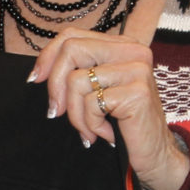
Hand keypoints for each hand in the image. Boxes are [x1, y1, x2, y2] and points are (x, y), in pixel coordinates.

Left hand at [29, 30, 189, 189]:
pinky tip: (103, 134)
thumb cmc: (123, 123)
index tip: (35, 79)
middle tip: (56, 111)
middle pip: (71, 50)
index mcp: (121, 45)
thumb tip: (39, 72)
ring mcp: (137, 70)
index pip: (73, 36)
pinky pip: (91, 104)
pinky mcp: (137, 92)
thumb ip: (78, 72)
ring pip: (77, 81)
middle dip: (55, 85)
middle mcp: (133, 51)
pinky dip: (90, 124)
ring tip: (89, 129)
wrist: (155, 154)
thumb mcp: (98, 91)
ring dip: (75, 114)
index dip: (48, 56)